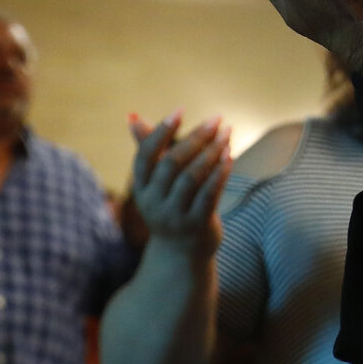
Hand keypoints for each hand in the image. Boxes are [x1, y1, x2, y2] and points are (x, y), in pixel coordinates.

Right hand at [127, 114, 233, 259]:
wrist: (182, 253)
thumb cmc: (172, 204)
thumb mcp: (158, 181)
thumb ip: (150, 148)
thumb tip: (132, 116)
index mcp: (142, 187)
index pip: (145, 155)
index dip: (160, 131)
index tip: (180, 110)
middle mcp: (153, 202)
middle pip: (172, 163)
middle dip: (196, 138)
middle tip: (217, 120)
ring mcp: (174, 215)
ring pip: (191, 178)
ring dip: (211, 152)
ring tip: (227, 134)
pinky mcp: (196, 225)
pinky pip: (209, 195)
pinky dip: (220, 174)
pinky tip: (230, 156)